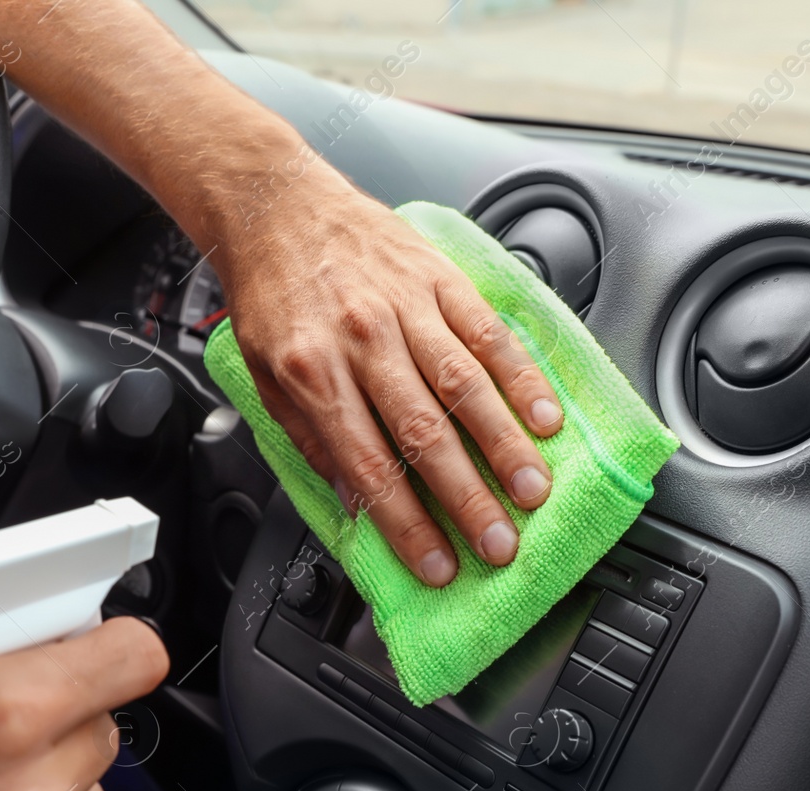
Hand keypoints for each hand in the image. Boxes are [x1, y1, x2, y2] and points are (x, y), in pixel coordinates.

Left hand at [216, 173, 562, 586]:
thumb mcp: (264, 375)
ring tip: (534, 491)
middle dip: (467, 497)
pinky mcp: (438, 277)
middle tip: (500, 543)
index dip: (406, 523)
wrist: (277, 205)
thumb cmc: (272, 294)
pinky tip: (545, 416)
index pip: (368, 464)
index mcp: (313, 371)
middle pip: (425, 432)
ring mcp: (406, 305)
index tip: (438, 565)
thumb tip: (355, 499)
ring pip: (466, 384)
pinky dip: (521, 376)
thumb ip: (310, 438)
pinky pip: (488, 331)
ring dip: (506, 444)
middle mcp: (363, 338)